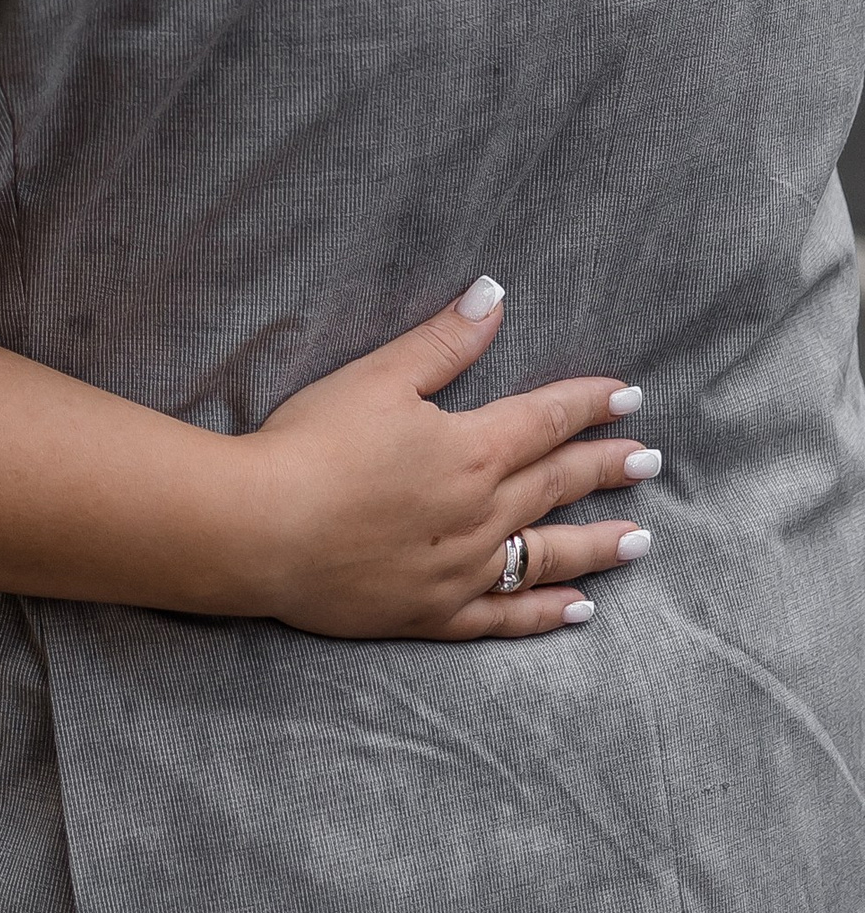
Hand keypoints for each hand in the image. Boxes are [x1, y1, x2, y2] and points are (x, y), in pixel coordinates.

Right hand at [240, 282, 657, 640]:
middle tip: (650, 461)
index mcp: (471, 449)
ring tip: (642, 541)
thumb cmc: (313, 444)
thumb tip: (494, 295)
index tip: (630, 398)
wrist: (262, 528)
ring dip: (599, 546)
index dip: (589, 403)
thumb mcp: (377, 376)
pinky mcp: (436, 612)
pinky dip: (548, 612)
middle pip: (558, 484)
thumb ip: (443, 342)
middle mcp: (482, 512)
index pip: (546, 419)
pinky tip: (580, 610)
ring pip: (548, 555)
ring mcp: (464, 569)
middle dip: (607, 467)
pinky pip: (508, 616)